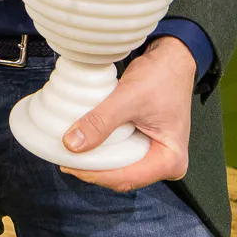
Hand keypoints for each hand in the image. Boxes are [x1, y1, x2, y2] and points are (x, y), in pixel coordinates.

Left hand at [60, 36, 194, 191]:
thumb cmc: (161, 76)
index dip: (94, 174)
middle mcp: (167, 164)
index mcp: (171, 160)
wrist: (172, 59)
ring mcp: (157, 156)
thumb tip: (72, 144)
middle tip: (64, 160)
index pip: (126, 177)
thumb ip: (101, 121)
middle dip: (93, 171)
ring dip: (96, 162)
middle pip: (122, 177)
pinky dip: (103, 151)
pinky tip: (85, 144)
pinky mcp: (148, 146)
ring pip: (120, 168)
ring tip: (70, 153)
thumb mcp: (128, 98)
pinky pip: (122, 156)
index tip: (69, 165)